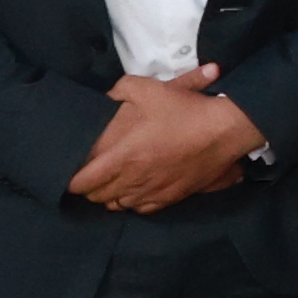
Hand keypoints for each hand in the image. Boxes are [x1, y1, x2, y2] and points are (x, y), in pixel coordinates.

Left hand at [68, 66, 261, 213]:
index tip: (70, 174)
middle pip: (98, 196)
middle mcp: (134, 179)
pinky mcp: (172, 196)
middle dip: (90, 189)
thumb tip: (107, 96)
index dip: (71, 181)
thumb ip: (121, 89)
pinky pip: (143, 209)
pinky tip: (136, 192)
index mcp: (123, 156)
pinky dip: (134, 203)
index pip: (83, 181)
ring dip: (111, 196)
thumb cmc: (185, 111)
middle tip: (91, 176)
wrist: (227, 129)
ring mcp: (153, 190)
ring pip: (118, 205)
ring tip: (111, 185)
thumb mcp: (150, 89)